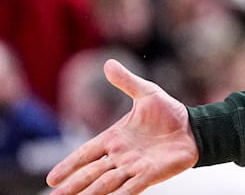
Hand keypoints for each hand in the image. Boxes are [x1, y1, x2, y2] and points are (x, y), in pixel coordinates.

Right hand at [46, 59, 198, 193]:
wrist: (193, 128)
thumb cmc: (169, 112)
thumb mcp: (146, 92)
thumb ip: (126, 81)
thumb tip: (107, 63)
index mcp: (114, 138)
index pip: (85, 154)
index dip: (69, 165)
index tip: (51, 179)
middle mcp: (120, 156)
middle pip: (90, 173)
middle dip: (72, 186)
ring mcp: (134, 167)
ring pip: (106, 184)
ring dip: (89, 194)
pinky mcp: (150, 175)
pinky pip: (130, 189)